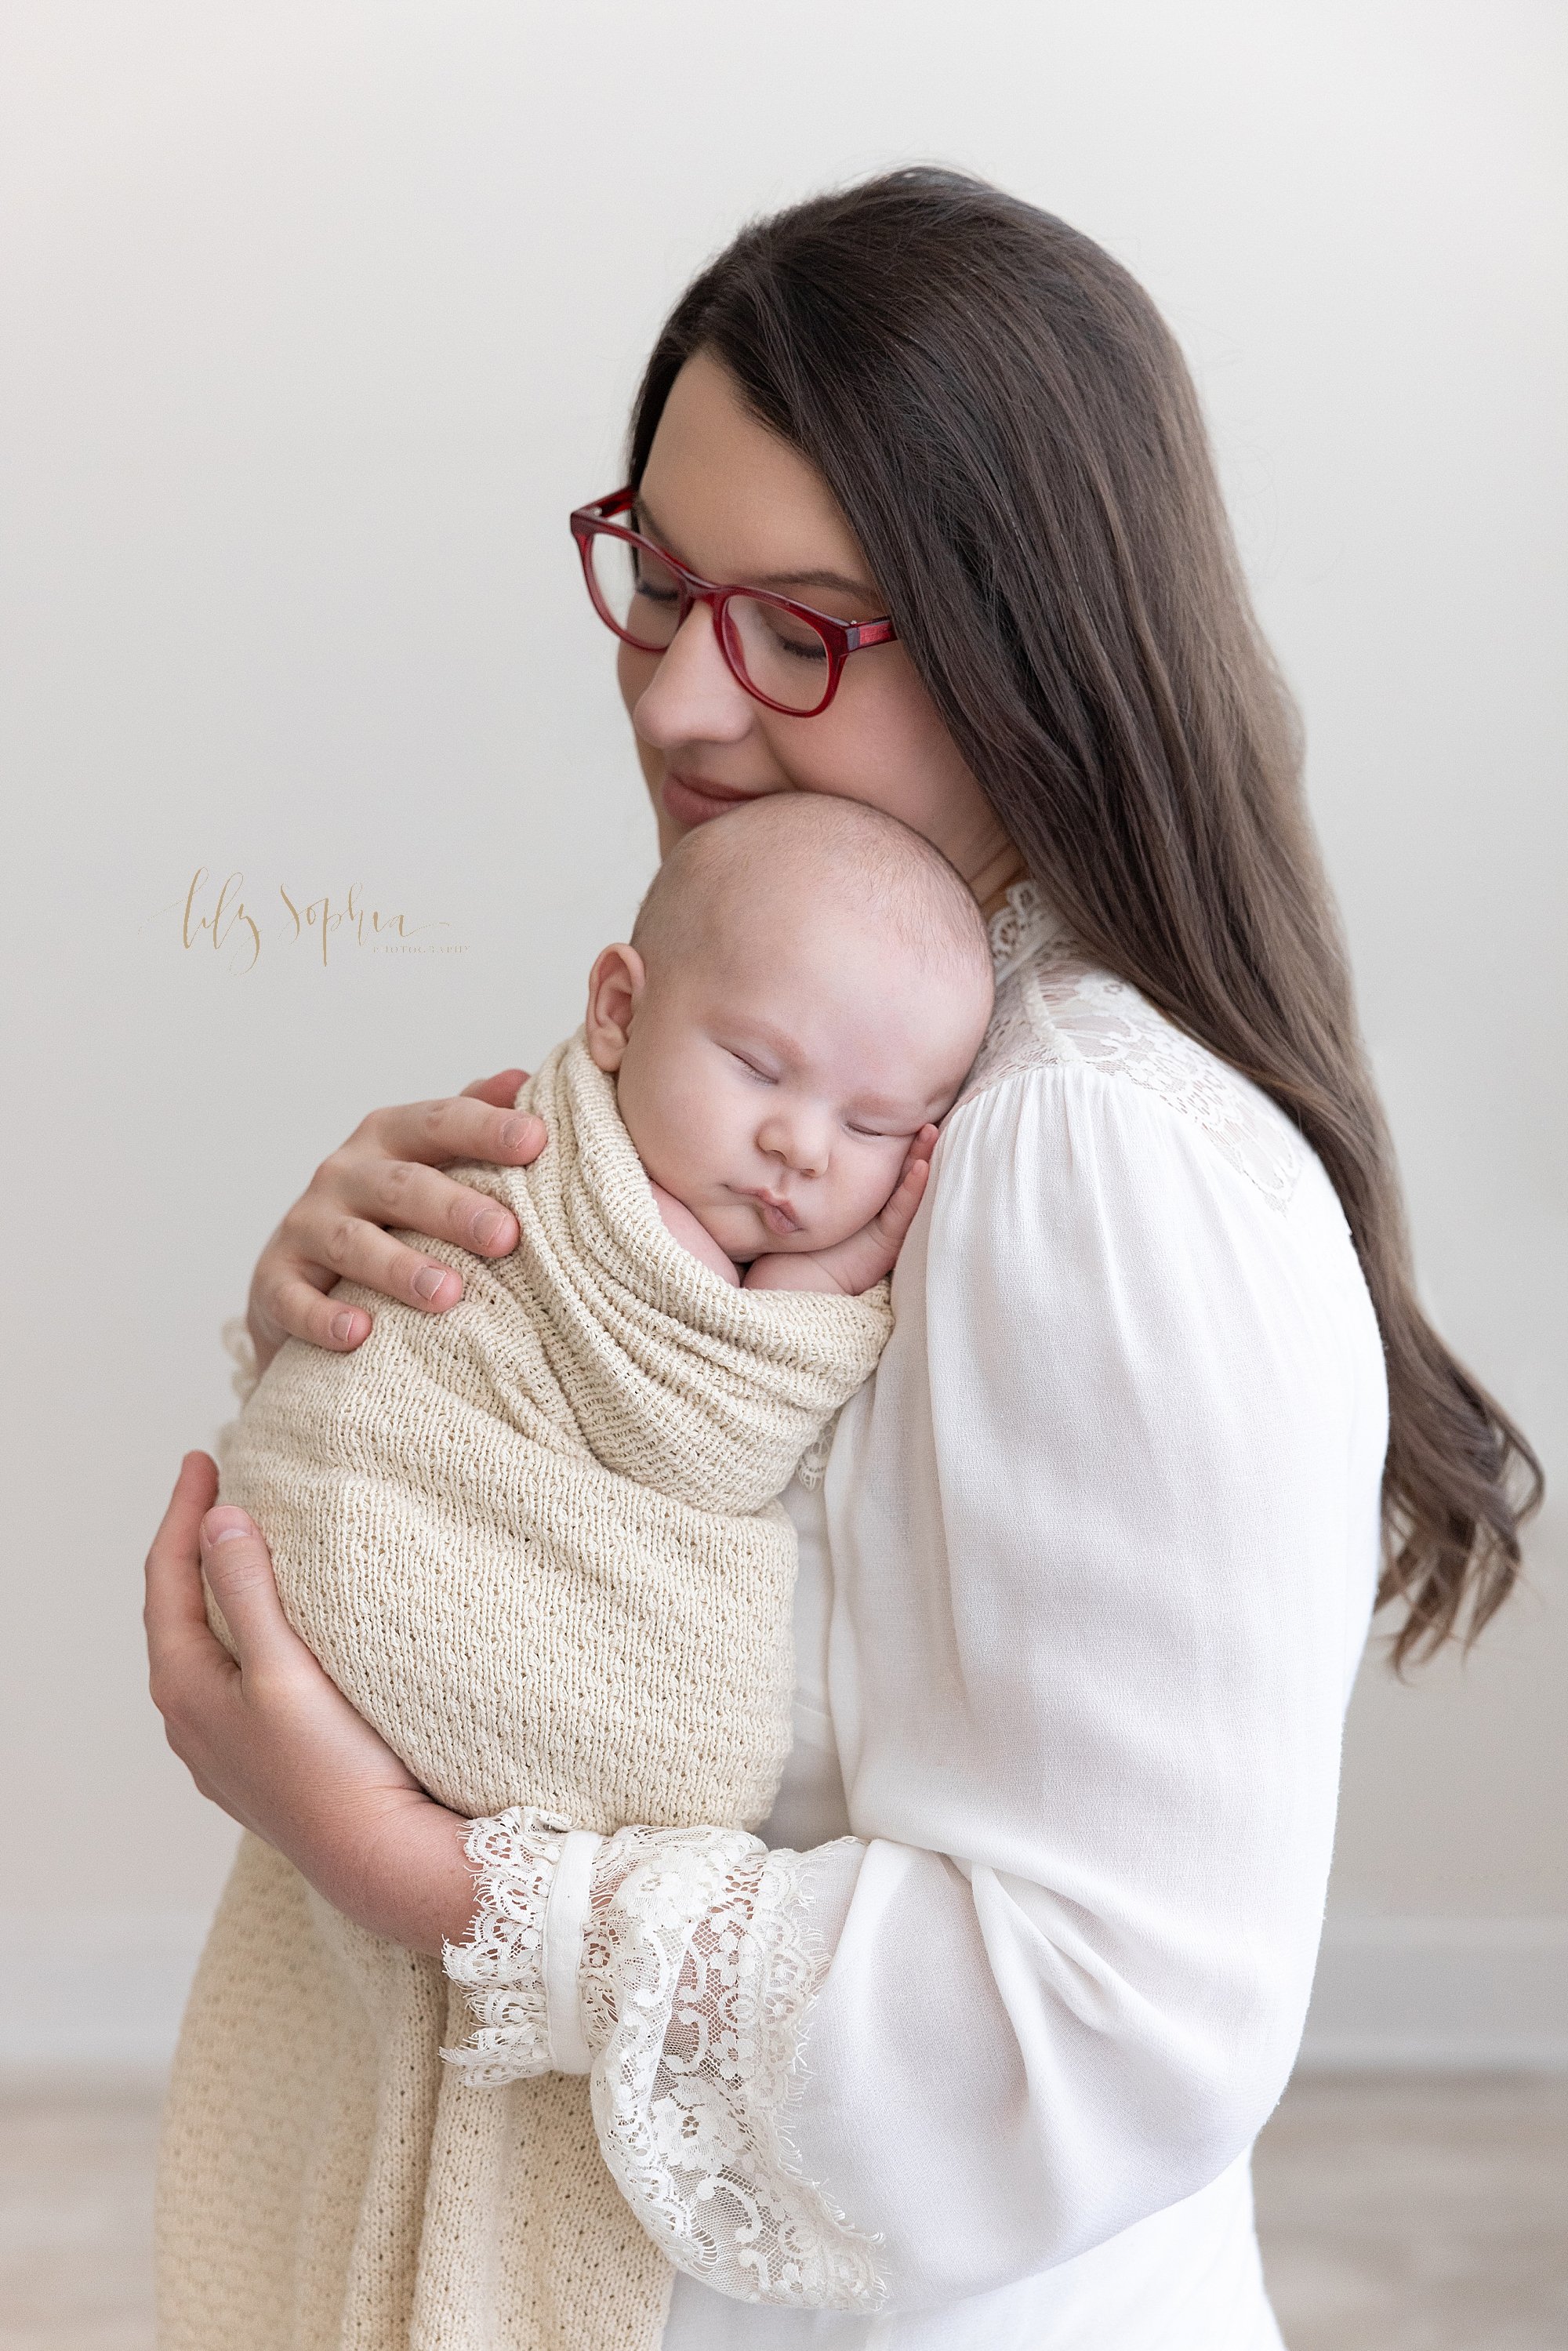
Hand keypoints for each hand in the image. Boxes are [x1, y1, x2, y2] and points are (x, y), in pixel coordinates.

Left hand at [145, 1454, 477, 1954]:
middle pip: (179, 1608)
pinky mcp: (262, 1759)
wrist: (378, 1859)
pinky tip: (276, 1627)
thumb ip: (249, 1590)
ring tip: (247, 1543)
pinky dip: (246, 1628)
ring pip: (208, 1643)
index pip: (167, 1577)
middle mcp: (191, 1717)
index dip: (182, 1512)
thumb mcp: (284, 1668)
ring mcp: (224, 1744)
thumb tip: (220, 1519)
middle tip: (219, 1487)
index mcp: (184, 1686)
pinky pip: (237, 1673)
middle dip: (194, 1545)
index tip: (203, 1457)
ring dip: (222, 1587)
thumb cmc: (332, 1769)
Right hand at [248, 1068, 546, 1376]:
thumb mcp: (426, 1159)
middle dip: (453, 1209)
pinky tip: (359, 1334)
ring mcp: (306, 1227)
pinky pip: (294, 1299)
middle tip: (505, 1235)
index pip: (439, 1123)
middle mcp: (344, 1174)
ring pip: (353, 1243)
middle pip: (400, 1185)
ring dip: (400, 1268)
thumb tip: (522, 1078)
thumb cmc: (387, 1211)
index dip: (486, 1129)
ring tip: (446, 1294)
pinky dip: (323, 1317)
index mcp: (388, 1138)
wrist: (300, 1276)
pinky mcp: (275, 1282)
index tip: (536, 1141)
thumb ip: (470, 1121)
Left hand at [745, 1126, 937, 1295]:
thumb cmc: (797, 1239)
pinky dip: (913, 1188)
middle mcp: (883, 1213)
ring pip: (912, 1189)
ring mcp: (889, 1228)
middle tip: (929, 1113)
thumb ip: (816, 1170)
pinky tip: (920, 1166)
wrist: (795, 1281)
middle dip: (919, 1145)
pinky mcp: (887, 1243)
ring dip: (924, 1159)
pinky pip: (902, 1210)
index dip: (900, 1140)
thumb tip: (805, 1132)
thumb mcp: (811, 1196)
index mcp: (869, 1201)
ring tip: (931, 1131)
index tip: (907, 1110)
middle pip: (906, 1172)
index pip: (890, 1164)